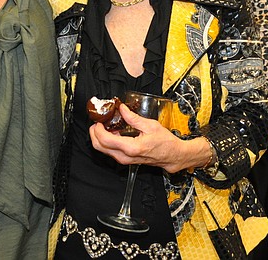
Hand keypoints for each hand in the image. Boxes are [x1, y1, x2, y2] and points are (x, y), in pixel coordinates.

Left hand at [89, 103, 208, 172]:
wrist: (173, 156)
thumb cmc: (165, 142)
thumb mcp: (150, 125)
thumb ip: (133, 117)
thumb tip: (121, 108)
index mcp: (131, 147)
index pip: (105, 139)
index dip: (98, 128)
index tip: (99, 119)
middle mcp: (125, 156)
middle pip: (99, 146)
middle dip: (94, 133)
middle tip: (98, 121)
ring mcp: (124, 160)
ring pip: (103, 150)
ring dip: (100, 137)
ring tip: (105, 124)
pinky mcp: (125, 160)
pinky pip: (110, 151)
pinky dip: (106, 141)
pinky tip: (113, 132)